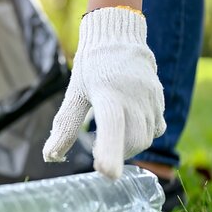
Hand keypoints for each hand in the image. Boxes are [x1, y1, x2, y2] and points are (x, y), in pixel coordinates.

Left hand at [42, 7, 165, 179]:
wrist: (119, 38)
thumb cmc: (91, 68)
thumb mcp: (74, 94)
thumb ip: (65, 128)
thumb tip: (51, 157)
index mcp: (107, 93)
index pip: (111, 126)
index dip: (109, 152)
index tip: (106, 173)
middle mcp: (133, 97)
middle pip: (132, 141)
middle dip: (115, 153)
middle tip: (96, 147)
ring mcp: (150, 99)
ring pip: (146, 138)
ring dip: (127, 145)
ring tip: (110, 132)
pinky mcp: (160, 100)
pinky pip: (156, 128)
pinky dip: (141, 134)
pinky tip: (128, 123)